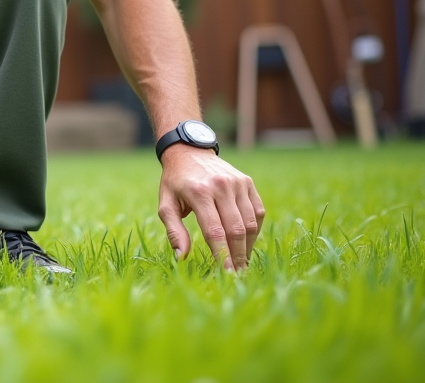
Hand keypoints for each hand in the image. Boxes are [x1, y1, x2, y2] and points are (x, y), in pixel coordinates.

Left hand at [157, 145, 264, 270]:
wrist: (189, 151)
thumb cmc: (175, 182)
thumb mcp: (166, 204)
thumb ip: (174, 230)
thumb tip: (182, 257)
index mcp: (199, 192)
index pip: (214, 231)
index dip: (222, 255)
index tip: (227, 274)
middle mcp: (220, 186)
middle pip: (236, 229)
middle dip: (238, 255)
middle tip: (237, 274)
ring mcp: (237, 183)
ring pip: (250, 222)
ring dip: (248, 246)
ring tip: (242, 261)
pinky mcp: (247, 182)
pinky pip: (258, 211)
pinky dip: (255, 229)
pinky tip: (247, 241)